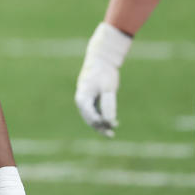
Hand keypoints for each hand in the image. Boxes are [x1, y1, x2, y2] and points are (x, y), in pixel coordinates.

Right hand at [74, 22, 131, 136]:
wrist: (101, 59)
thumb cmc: (104, 73)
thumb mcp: (108, 89)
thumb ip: (109, 106)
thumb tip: (110, 122)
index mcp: (82, 98)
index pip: (90, 116)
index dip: (100, 124)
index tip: (112, 126)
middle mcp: (81, 100)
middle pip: (89, 119)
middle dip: (100, 127)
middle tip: (111, 134)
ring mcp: (85, 99)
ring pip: (91, 117)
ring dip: (101, 124)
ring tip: (113, 131)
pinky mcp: (90, 98)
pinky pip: (94, 111)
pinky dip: (101, 117)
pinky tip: (111, 121)